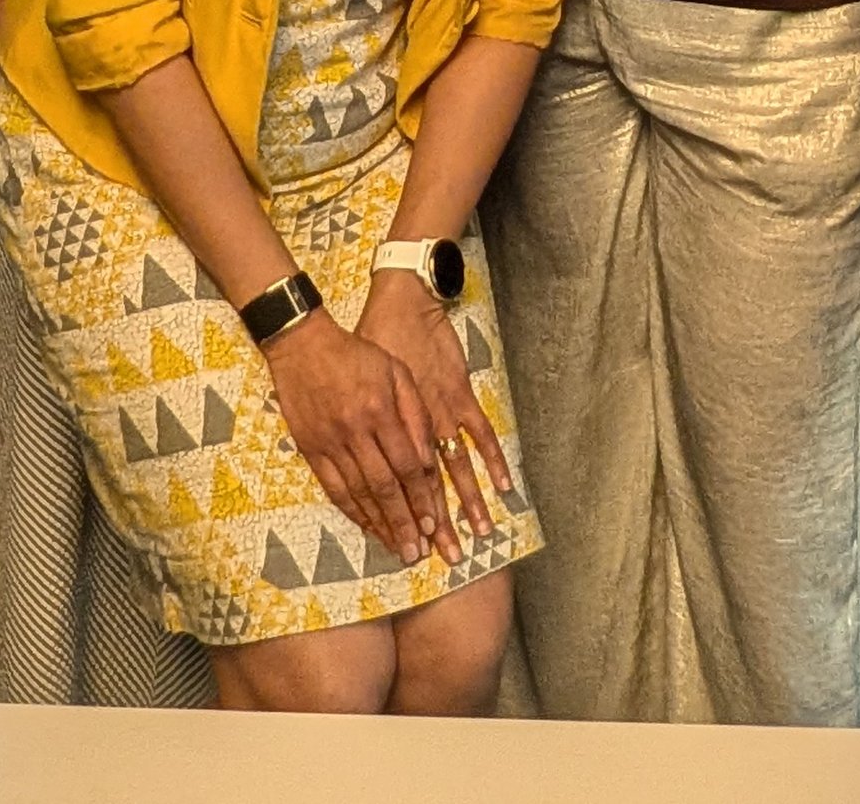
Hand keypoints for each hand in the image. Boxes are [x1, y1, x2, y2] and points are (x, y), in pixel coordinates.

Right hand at [257, 306, 448, 568]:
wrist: (302, 344)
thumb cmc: (356, 355)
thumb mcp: (395, 371)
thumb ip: (416, 412)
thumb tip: (430, 457)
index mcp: (381, 410)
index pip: (407, 464)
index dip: (422, 498)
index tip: (434, 525)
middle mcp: (356, 431)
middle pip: (385, 487)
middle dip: (404, 523)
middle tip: (418, 553)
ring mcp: (330, 443)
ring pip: (359, 494)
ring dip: (380, 525)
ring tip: (398, 550)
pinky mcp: (310, 449)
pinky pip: (333, 488)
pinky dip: (352, 512)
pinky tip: (367, 528)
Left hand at [360, 271, 510, 555]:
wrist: (399, 301)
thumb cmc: (371, 341)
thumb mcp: (360, 385)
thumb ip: (362, 423)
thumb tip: (354, 462)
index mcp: (383, 429)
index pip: (393, 486)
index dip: (403, 518)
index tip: (410, 548)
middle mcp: (411, 427)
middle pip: (426, 486)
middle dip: (437, 524)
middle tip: (449, 558)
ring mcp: (439, 411)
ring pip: (454, 467)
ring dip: (469, 502)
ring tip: (481, 534)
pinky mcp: (460, 393)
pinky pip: (480, 432)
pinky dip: (494, 459)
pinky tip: (505, 485)